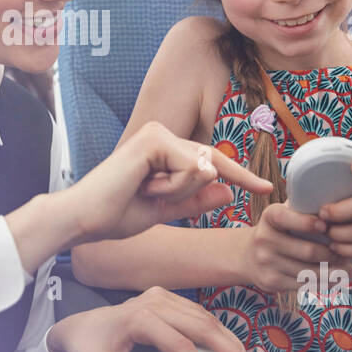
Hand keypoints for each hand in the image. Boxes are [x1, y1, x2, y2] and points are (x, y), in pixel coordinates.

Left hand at [46, 286, 262, 351]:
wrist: (79, 327)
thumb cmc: (89, 350)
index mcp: (139, 318)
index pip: (179, 345)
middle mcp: (155, 302)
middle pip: (201, 326)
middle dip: (230, 351)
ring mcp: (163, 297)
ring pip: (205, 317)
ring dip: (229, 340)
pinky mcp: (167, 299)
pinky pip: (199, 314)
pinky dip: (218, 331)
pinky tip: (231, 349)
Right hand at [62, 121, 273, 243]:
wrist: (86, 218)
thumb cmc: (116, 214)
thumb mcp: (166, 208)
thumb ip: (196, 199)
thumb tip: (227, 191)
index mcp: (164, 149)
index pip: (210, 161)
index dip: (239, 175)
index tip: (265, 188)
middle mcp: (162, 133)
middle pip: (208, 165)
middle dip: (188, 191)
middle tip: (147, 194)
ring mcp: (158, 133)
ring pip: (200, 168)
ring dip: (177, 191)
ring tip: (143, 191)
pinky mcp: (154, 139)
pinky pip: (189, 168)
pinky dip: (172, 186)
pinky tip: (144, 186)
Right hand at [244, 204, 351, 292]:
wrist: (248, 255)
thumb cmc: (279, 230)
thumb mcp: (284, 213)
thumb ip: (304, 206)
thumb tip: (339, 196)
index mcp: (269, 217)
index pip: (285, 217)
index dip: (307, 222)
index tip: (326, 226)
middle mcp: (264, 239)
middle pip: (307, 251)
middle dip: (333, 253)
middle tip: (348, 252)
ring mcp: (266, 262)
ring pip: (309, 272)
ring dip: (334, 272)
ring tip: (348, 268)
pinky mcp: (271, 281)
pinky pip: (304, 285)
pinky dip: (324, 284)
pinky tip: (337, 280)